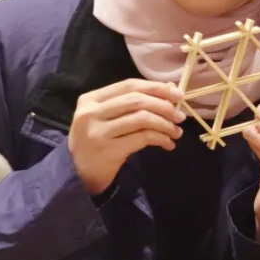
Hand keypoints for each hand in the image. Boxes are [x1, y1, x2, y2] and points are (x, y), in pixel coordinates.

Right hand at [68, 79, 184, 195]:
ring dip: (165, 124)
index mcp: (90, 99)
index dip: (156, 87)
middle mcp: (91, 113)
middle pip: (137, 100)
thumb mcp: (110, 117)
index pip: (129, 85)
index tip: (177, 95)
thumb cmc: (97, 140)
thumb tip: (171, 88)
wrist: (78, 173)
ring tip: (176, 132)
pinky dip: (160, 139)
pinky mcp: (108, 150)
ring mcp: (98, 132)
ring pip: (142, 118)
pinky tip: (167, 144)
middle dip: (164, 106)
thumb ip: (134, 101)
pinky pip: (142, 138)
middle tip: (180, 116)